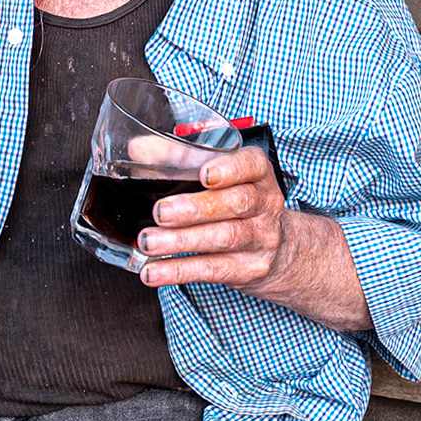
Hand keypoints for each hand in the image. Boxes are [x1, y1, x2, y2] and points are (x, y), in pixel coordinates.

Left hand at [135, 146, 288, 291]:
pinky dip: (179, 270)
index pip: (251, 165)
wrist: (281, 250)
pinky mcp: (248, 269)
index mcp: (257, 173)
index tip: (205, 173)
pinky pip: (212, 270)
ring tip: (149, 242)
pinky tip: (154, 271)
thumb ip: (180, 158)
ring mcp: (261, 239)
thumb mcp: (220, 175)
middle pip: (237, 203)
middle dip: (196, 208)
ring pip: (224, 238)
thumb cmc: (238, 202)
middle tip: (161, 212)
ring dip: (181, 241)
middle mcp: (264, 204)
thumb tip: (140, 148)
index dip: (230, 169)